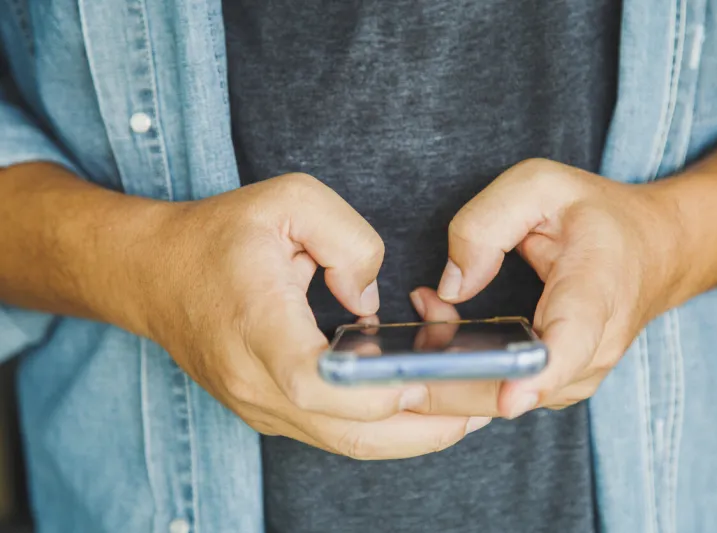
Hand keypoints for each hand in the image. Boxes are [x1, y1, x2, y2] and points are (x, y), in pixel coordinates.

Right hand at [138, 173, 489, 458]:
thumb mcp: (287, 201)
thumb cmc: (216, 236)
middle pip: (356, 434)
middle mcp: (260, 386)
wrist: (152, 273)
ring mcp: (261, 407)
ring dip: (413, 433)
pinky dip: (382, 425)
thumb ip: (350, 240)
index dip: (394, 388)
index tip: (448, 373)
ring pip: (350, 444)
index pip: (332, 385)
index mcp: (263, 332)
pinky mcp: (268, 410)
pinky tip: (416, 402)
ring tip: (468, 409)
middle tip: (488, 405)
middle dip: (431, 426)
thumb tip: (375, 299)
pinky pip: (334, 432)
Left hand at [436, 159, 680, 417]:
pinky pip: (508, 396)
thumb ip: (486, 224)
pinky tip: (449, 338)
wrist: (656, 249)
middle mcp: (596, 346)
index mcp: (596, 288)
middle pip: (523, 387)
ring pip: (507, 399)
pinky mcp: (564, 386)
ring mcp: (581, 374)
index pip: (573, 341)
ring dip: (457, 372)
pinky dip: (471, 376)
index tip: (509, 397)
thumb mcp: (540, 186)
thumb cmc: (598, 216)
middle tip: (418, 330)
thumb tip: (452, 286)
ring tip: (433, 317)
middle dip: (457, 374)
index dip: (539, 375)